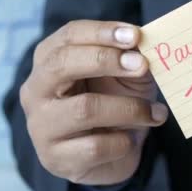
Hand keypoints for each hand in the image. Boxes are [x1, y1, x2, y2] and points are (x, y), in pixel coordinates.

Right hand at [20, 20, 167, 185]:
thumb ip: (133, 58)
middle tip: (143, 65)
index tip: (136, 35)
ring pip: (85, 109)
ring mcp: (41, 126)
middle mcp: (36, 90)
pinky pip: (95, 146)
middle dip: (106, 60)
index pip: (69, 35)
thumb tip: (145, 45)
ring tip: (155, 113)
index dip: (103, 32)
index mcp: (49, 60)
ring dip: (130, 108)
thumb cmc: (116, 104)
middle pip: (62, 64)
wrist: (113, 156)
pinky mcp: (56, 158)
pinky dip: (123, 141)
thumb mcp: (127, 76)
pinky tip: (131, 140)